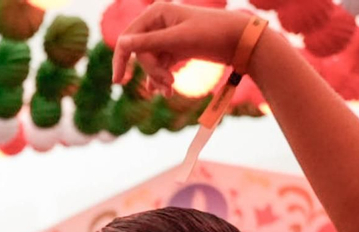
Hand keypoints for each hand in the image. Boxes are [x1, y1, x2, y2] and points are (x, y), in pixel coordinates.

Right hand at [112, 3, 268, 94]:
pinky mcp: (176, 48)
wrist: (240, 40)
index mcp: (157, 13)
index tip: (118, 82)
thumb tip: (121, 43)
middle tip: (167, 84)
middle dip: (151, 71)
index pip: (128, 38)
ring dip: (157, 77)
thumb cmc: (211, 34)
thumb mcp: (178, 40)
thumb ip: (148, 43)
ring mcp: (167, 36)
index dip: (121, 60)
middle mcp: (159, 22)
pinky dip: (162, 79)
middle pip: (140, 53)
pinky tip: (167, 92)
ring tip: (170, 89)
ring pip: (150, 62)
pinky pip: (160, 66)